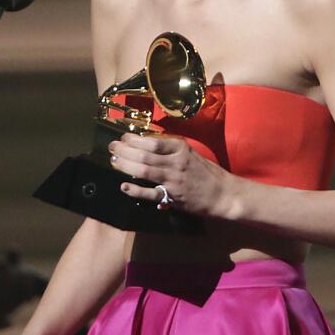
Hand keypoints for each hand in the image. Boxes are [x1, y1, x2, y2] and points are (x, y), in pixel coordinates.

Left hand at [108, 133, 231, 215]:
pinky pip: (150, 193)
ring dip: (126, 165)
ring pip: (145, 171)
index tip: (123, 138)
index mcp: (181, 149)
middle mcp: (176, 162)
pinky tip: (124, 186)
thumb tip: (146, 142)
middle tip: (112, 148)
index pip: (153, 141)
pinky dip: (136, 190)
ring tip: (114, 161)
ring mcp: (174, 180)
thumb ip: (171, 149)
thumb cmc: (205, 172)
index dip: (134, 139)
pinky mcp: (173, 197)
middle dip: (125, 150)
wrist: (223, 194)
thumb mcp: (190, 154)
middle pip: (145, 155)